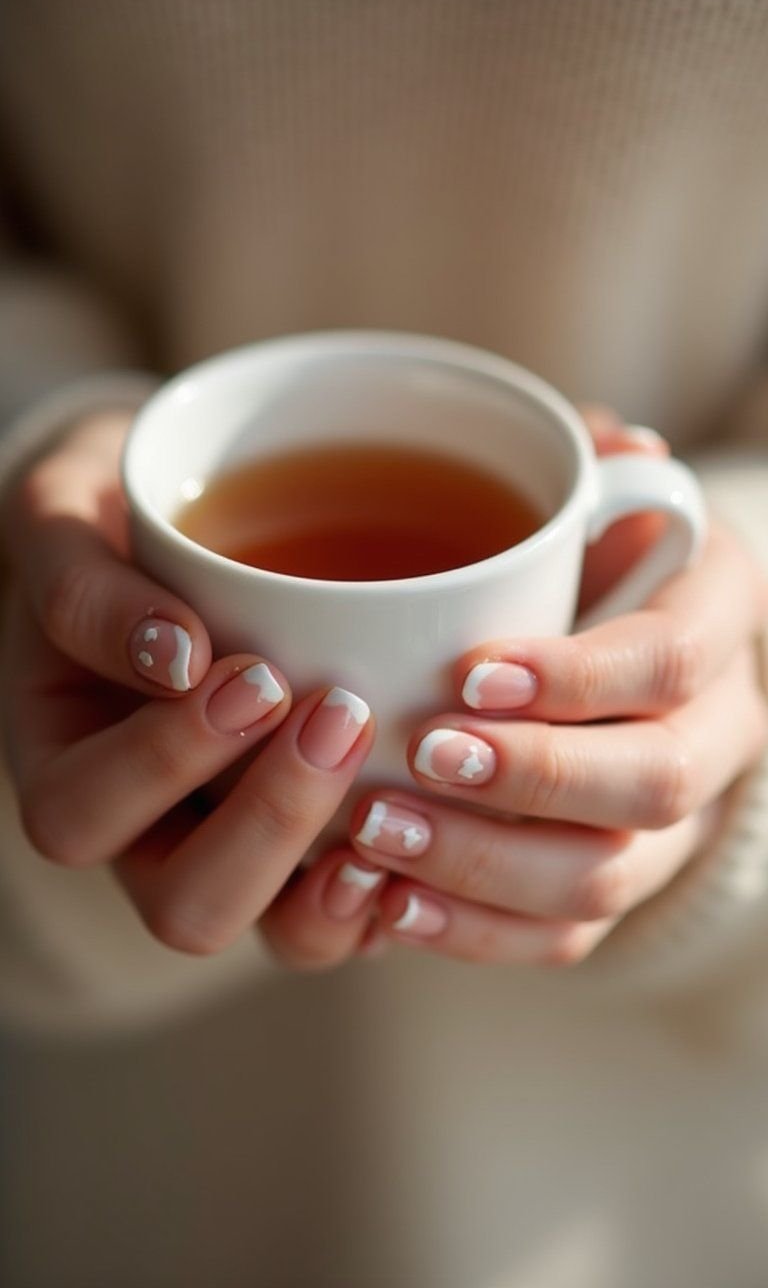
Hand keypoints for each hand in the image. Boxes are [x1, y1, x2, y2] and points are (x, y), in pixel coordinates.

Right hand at [2, 410, 381, 967]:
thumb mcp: (64, 519)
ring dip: (343, 863)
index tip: (229, 663)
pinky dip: (408, 879)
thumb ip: (84, 586)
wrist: (189, 522)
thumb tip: (174, 653)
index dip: (159, 760)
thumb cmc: (110, 523)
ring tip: (390, 757)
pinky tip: (442, 803)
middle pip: (188, 906)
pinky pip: (367, 913)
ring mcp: (246, 855)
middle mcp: (154, 837)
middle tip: (334, 709)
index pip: (81, 815)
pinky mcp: (326, 852)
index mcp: (69, 770)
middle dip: (270, 820)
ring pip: (286, 935)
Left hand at [299, 412, 766, 964]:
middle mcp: (714, 730)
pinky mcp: (618, 887)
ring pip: (606, 876)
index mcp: (715, 620)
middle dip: (532, 776)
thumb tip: (621, 445)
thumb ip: (586, 472)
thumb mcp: (591, 498)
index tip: (470, 672)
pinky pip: (564, 937)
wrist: (621, 657)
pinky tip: (393, 908)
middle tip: (422, 754)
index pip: (667, 660)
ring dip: (487, 865)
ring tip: (378, 835)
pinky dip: (476, 933)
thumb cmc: (587, 557)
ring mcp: (671, 826)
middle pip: (652, 782)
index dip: (576, 676)